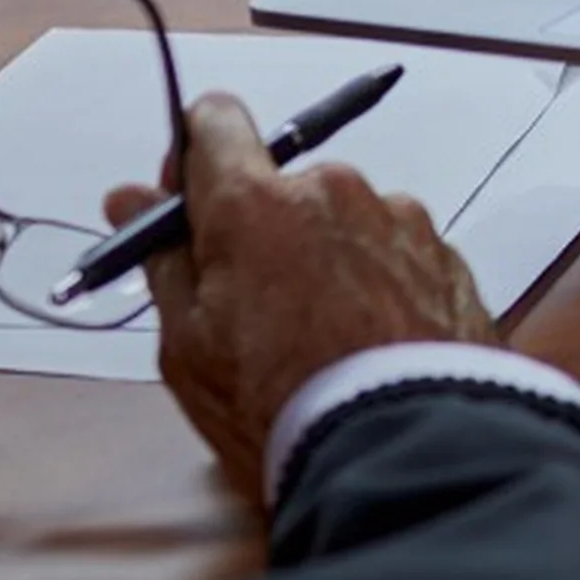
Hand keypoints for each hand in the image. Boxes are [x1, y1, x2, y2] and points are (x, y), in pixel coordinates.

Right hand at [105, 94, 497, 510]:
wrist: (404, 456)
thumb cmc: (280, 406)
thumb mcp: (189, 347)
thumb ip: (163, 260)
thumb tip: (130, 197)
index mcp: (256, 203)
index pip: (214, 123)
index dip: (194, 160)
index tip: (192, 206)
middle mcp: (333, 190)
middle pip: (283, 188)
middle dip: (266, 232)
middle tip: (259, 312)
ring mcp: (399, 220)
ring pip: (343, 223)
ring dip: (328, 261)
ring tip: (328, 345)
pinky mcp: (449, 258)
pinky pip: (396, 255)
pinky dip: (380, 287)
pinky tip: (374, 348)